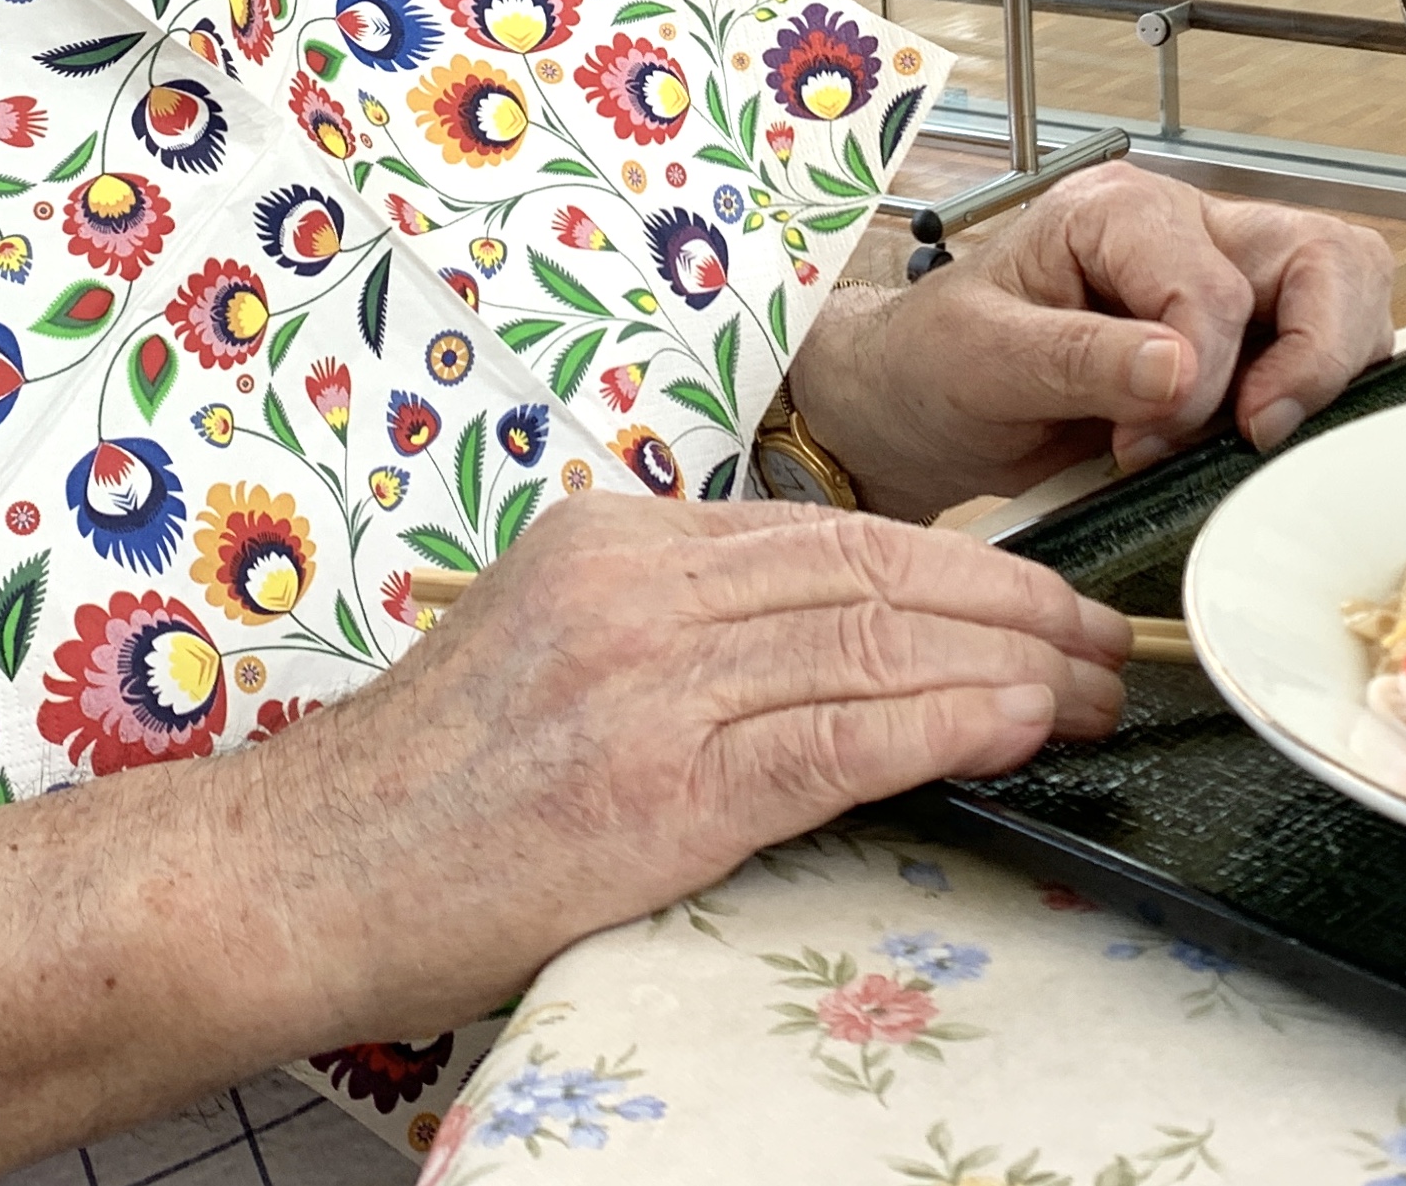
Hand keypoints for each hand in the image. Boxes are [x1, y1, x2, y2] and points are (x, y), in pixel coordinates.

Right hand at [265, 490, 1130, 1036]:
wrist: (299, 874)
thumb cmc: (424, 790)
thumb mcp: (547, 646)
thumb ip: (675, 625)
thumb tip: (823, 644)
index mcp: (616, 537)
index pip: (831, 531)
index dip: (961, 557)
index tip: (1040, 590)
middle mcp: (639, 585)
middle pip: (876, 570)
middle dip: (1015, 598)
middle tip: (1107, 634)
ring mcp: (648, 681)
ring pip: (878, 643)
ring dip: (1013, 664)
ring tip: (1094, 689)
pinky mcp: (656, 788)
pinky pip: (837, 737)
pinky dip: (946, 723)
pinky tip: (1017, 725)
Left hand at [781, 164, 1395, 518]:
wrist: (910, 405)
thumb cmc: (931, 364)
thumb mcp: (980, 360)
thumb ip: (1079, 359)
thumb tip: (1181, 369)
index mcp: (1116, 214)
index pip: (1216, 283)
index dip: (1204, 371)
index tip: (1149, 437)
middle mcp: (1184, 230)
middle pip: (1325, 259)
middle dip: (1311, 358)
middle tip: (1249, 434)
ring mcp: (1221, 279)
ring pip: (1347, 296)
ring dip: (1320, 379)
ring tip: (1242, 440)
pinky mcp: (1240, 339)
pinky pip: (1325, 351)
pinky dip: (1313, 401)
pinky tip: (1245, 443)